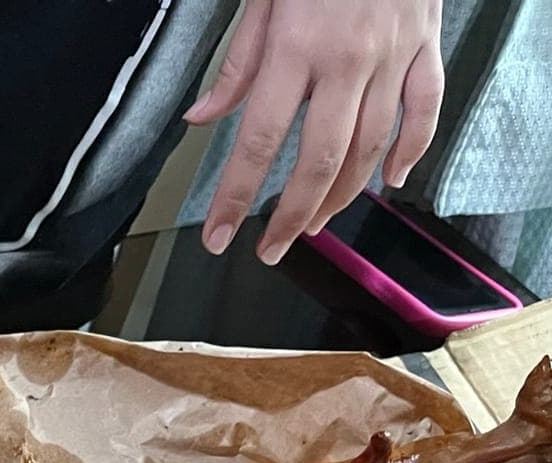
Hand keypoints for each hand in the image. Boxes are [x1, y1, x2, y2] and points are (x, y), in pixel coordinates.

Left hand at [188, 0, 443, 263]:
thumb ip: (236, 64)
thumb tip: (201, 119)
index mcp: (296, 48)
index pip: (259, 141)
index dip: (236, 197)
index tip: (218, 237)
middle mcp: (348, 59)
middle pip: (320, 160)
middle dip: (290, 216)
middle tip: (268, 250)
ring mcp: (393, 56)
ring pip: (371, 148)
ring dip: (340, 197)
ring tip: (312, 224)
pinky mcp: (426, 47)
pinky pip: (424, 110)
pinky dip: (411, 152)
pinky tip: (389, 182)